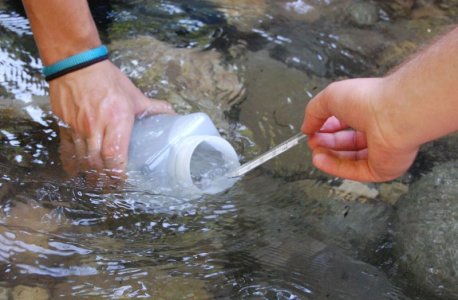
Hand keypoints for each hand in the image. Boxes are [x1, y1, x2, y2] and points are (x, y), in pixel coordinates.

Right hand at [51, 60, 174, 177]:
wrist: (75, 65)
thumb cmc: (107, 79)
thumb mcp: (133, 94)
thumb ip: (153, 107)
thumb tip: (172, 114)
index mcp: (116, 120)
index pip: (115, 154)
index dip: (118, 172)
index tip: (123, 180)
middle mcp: (96, 127)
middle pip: (98, 162)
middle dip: (105, 178)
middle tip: (112, 187)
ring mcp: (78, 128)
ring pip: (82, 159)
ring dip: (90, 174)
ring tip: (98, 183)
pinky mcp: (64, 126)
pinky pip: (67, 150)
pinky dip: (72, 163)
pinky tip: (76, 171)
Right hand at [301, 78, 418, 181]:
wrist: (393, 114)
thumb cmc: (368, 99)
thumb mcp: (330, 96)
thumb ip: (314, 111)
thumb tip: (306, 126)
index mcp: (369, 109)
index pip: (345, 122)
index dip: (327, 126)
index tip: (312, 129)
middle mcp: (377, 129)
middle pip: (347, 142)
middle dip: (327, 142)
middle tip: (312, 142)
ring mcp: (381, 151)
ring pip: (350, 159)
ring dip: (329, 156)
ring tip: (314, 153)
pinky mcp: (382, 168)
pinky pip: (355, 171)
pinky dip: (336, 167)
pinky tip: (320, 161)